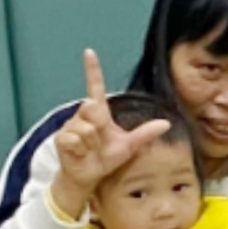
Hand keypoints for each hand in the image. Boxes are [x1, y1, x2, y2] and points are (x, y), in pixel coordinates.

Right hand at [50, 49, 172, 218]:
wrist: (89, 176)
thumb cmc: (106, 158)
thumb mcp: (129, 146)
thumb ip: (145, 134)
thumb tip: (166, 123)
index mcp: (99, 112)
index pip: (96, 87)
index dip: (92, 70)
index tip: (89, 52)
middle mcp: (83, 115)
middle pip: (93, 108)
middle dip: (99, 127)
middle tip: (100, 140)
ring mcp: (70, 126)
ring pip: (86, 128)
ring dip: (92, 143)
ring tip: (90, 150)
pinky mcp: (61, 138)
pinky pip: (75, 139)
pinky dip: (81, 150)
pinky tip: (79, 154)